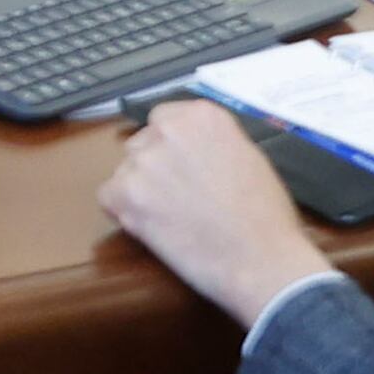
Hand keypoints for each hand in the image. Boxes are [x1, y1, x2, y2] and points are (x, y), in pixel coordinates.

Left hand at [99, 95, 334, 327]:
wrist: (261, 258)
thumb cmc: (265, 215)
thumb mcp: (248, 157)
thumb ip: (212, 143)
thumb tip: (193, 150)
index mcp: (202, 116)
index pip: (164, 119)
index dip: (171, 146)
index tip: (180, 165)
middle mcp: (168, 130)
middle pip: (143, 144)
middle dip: (155, 168)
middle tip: (178, 197)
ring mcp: (144, 161)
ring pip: (126, 171)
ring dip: (141, 191)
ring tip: (172, 217)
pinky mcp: (125, 194)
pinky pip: (108, 197)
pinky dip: (123, 212)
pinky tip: (153, 226)